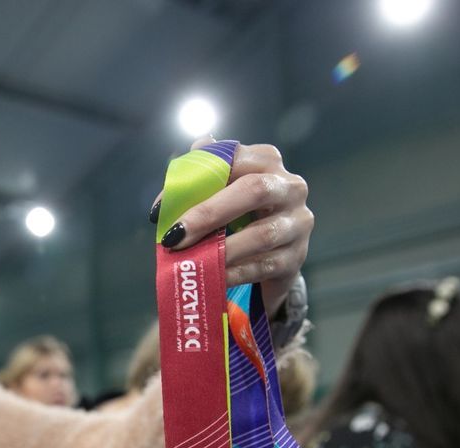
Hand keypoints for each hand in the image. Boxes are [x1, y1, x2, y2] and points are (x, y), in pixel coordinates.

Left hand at [154, 139, 312, 311]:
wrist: (275, 258)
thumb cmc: (241, 218)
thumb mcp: (221, 196)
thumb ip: (199, 183)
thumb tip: (172, 188)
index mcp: (267, 162)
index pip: (233, 158)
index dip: (195, 179)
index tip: (162, 206)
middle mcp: (290, 187)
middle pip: (254, 190)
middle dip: (209, 213)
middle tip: (174, 236)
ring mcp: (298, 223)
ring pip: (261, 234)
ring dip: (222, 250)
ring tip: (192, 261)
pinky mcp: (297, 257)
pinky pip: (263, 266)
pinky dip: (234, 273)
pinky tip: (213, 278)